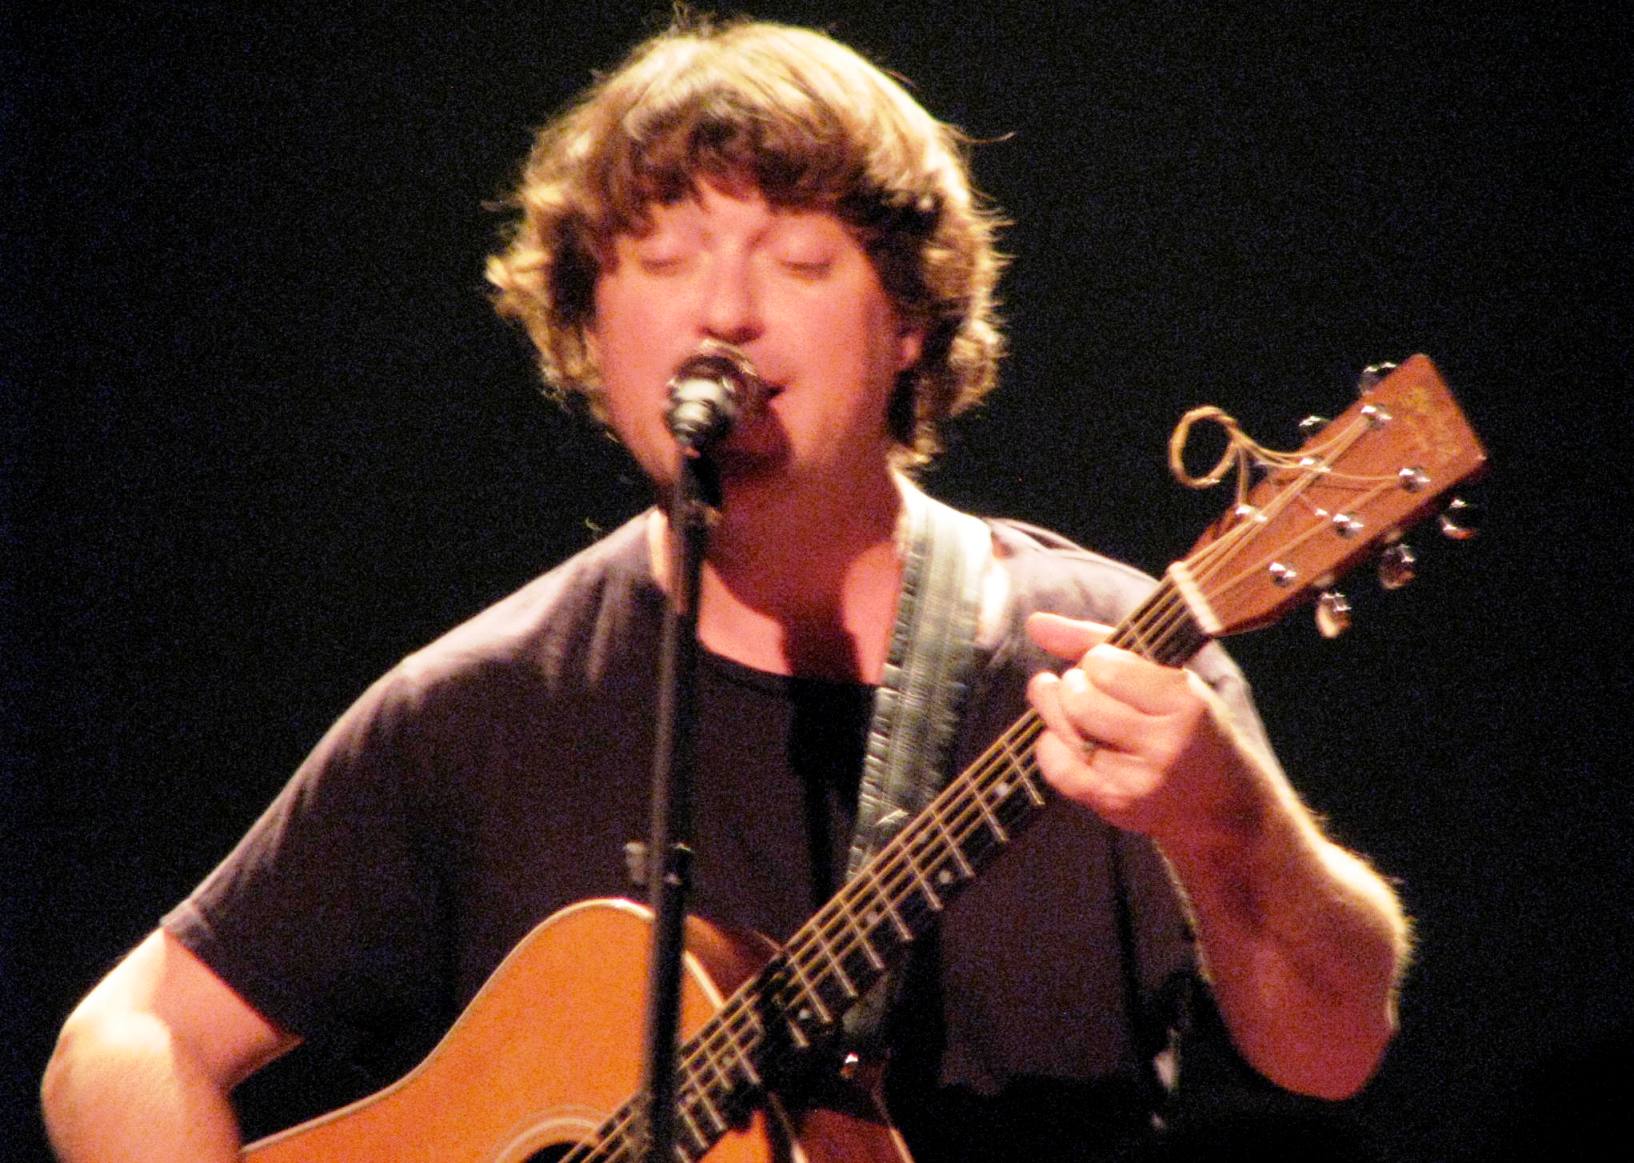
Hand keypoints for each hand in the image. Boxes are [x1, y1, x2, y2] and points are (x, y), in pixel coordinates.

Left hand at [1025, 612, 1259, 848]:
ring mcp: (1138, 780)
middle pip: (1081, 700)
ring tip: (1070, 703)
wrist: (1221, 804)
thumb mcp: (1167, 676)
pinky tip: (1063, 736)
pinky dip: (1050, 746)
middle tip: (1084, 685)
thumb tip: (1035, 623)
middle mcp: (1164, 744)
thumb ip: (1100, 641)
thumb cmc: (1190, 725)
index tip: (1105, 664)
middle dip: (1072, 684)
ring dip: (1056, 710)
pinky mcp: (1116, 807)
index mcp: (1185, 703)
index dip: (1095, 659)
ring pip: (1066, 731)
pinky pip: (1058, 769)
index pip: (1107, 666)